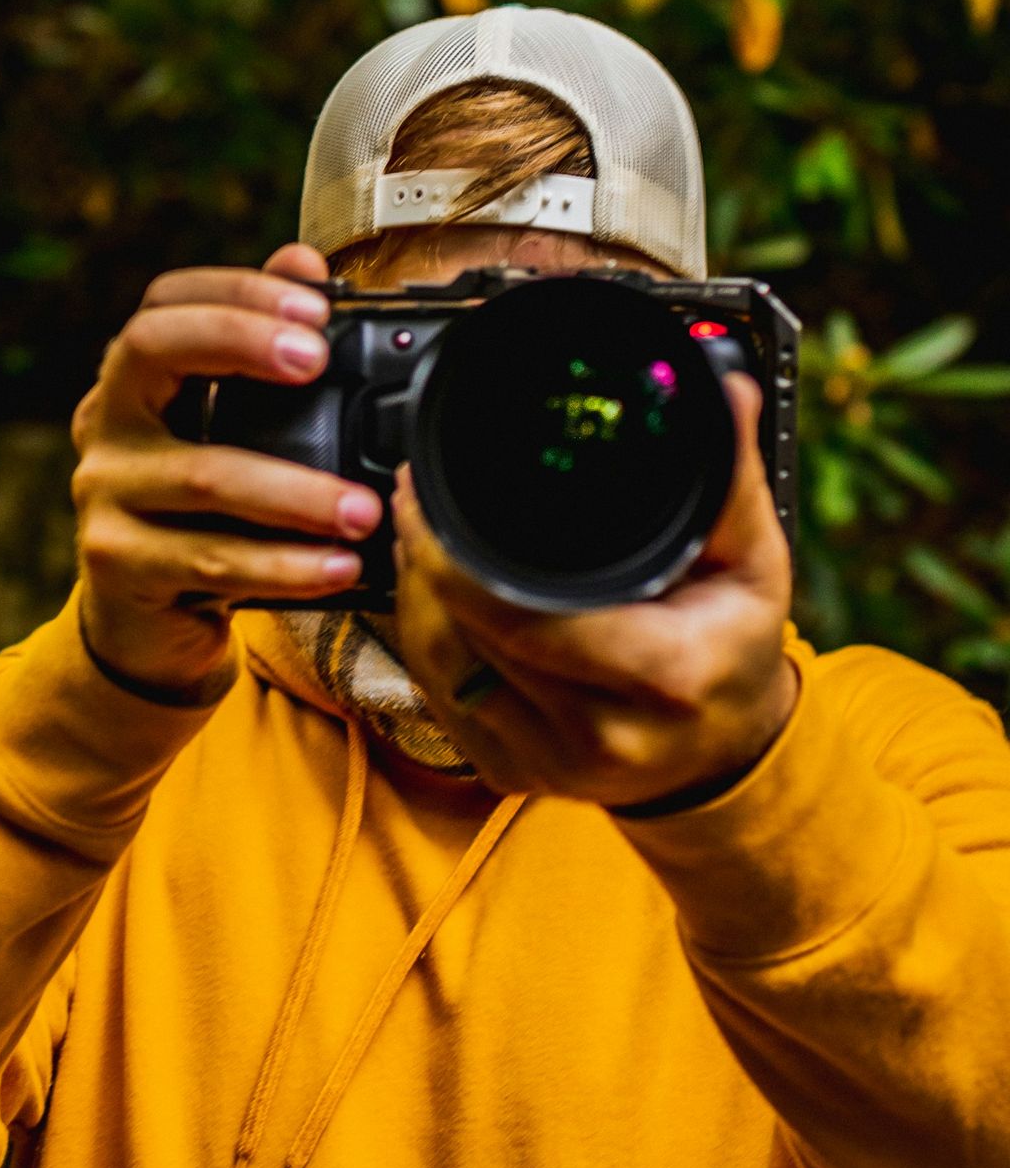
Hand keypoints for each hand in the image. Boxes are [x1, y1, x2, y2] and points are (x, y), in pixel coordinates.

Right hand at [71, 242, 382, 691]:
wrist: (146, 622)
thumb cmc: (200, 513)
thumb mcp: (229, 430)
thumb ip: (261, 348)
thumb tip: (304, 262)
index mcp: (134, 378)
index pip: (166, 301)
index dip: (237, 289)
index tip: (316, 303)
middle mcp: (107, 422)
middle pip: (152, 348)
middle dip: (240, 341)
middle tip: (317, 360)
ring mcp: (103, 493)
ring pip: (202, 473)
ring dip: (295, 490)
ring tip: (364, 509)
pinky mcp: (118, 564)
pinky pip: (210, 560)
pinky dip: (284, 565)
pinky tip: (339, 567)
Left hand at [391, 373, 797, 807]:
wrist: (724, 751)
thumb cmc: (734, 648)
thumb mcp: (752, 562)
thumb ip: (726, 478)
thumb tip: (719, 394)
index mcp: (662, 678)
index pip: (529, 618)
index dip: (461, 558)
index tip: (434, 495)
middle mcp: (598, 736)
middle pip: (472, 637)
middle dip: (429, 559)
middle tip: (415, 494)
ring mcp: (546, 763)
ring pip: (442, 667)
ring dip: (417, 594)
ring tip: (416, 531)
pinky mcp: (507, 772)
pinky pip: (442, 695)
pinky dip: (426, 638)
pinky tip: (427, 590)